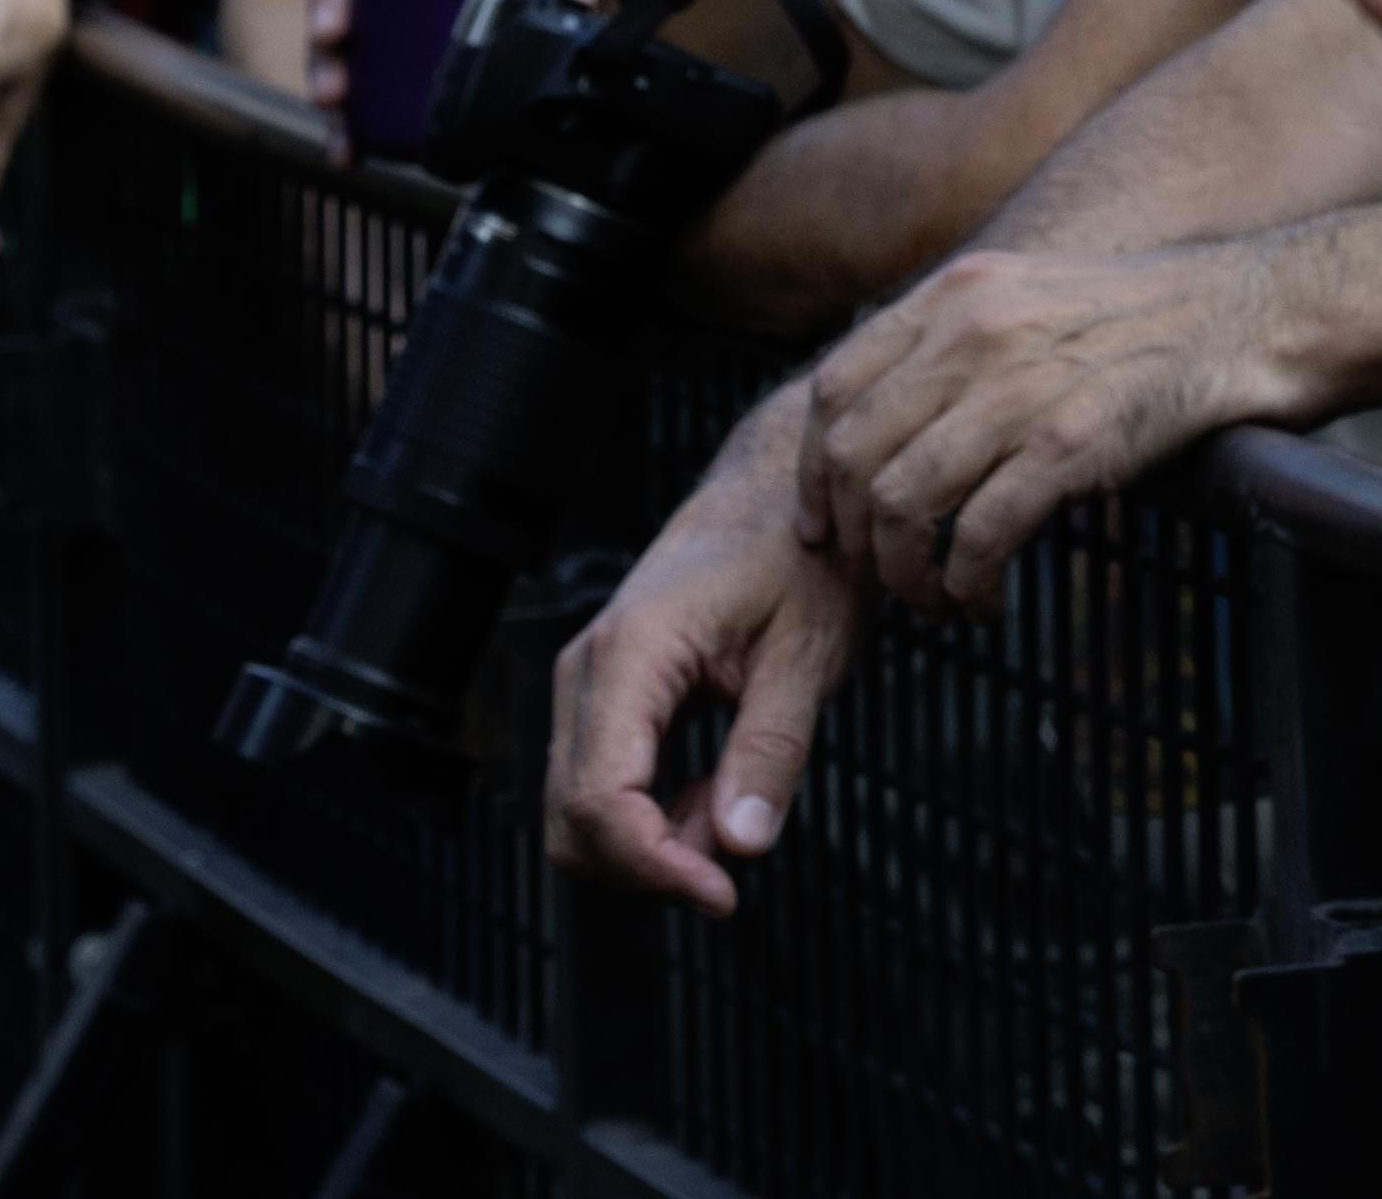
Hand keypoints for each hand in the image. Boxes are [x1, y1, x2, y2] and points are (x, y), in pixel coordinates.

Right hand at [545, 382, 863, 907]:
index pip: (600, 800)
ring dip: (649, 845)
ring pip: (578, 809)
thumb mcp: (808, 650)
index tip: (722, 894)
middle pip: (573, 818)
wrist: (781, 488)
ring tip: (734, 819)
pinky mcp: (604, 691)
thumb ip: (771, 751)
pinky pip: (599, 781)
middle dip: (646, 868)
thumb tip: (741, 847)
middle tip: (732, 875)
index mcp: (632, 653)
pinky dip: (649, 815)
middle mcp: (588, 667)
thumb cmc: (801, 552)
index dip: (654, 867)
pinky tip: (714, 797)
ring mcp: (587, 679)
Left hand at [808, 234, 1291, 606]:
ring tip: (936, 599)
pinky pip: (979, 534)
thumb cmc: (1153, 316)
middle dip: (853, 537)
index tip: (825, 522)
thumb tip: (900, 412)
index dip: (815, 469)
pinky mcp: (1070, 443)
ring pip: (904, 504)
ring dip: (906, 575)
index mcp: (957, 292)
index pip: (834, 386)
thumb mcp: (1033, 294)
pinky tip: (985, 600)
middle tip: (882, 577)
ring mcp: (1020, 386)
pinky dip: (967, 584)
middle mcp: (974, 330)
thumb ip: (963, 339)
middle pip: (856, 454)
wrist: (1257, 310)